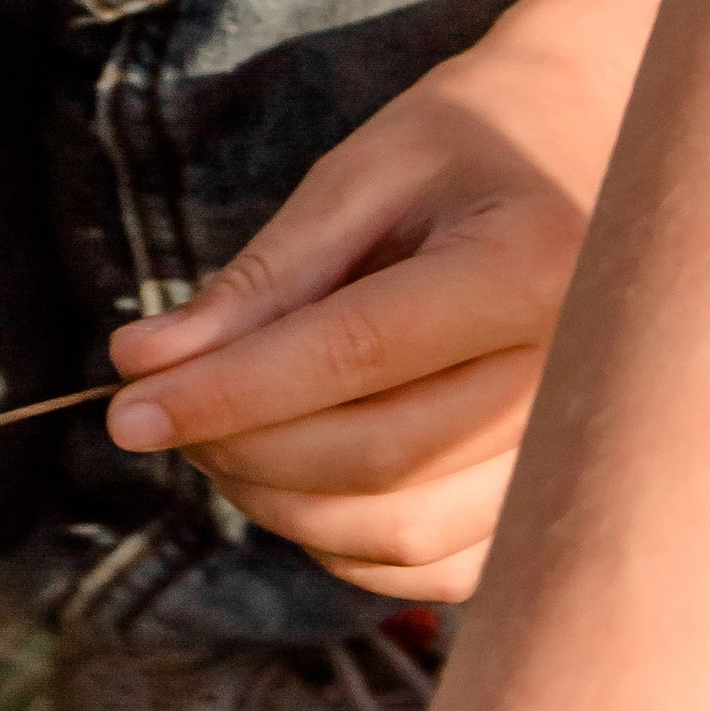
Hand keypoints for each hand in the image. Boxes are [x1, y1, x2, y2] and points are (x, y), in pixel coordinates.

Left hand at [102, 26, 605, 598]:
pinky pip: (439, 566)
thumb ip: (264, 275)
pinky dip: (343, 542)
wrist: (585, 152)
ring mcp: (578, 453)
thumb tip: (146, 360)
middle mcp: (574, 377)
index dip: (228, 392)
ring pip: (403, 530)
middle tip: (151, 410)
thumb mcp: (360, 173)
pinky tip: (287, 479)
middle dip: (241, 446)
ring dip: (281, 503)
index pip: (352, 356)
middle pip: (377, 457)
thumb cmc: (463, 144)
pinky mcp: (552, 503)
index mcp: (528, 268)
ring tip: (212, 435)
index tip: (124, 407)